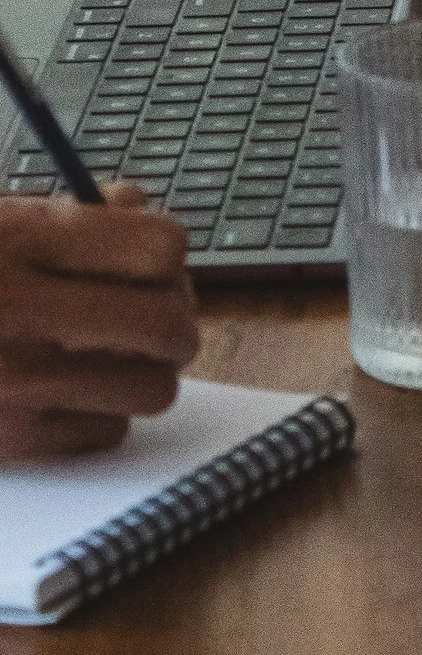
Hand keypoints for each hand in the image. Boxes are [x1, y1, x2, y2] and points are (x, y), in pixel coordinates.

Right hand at [0, 187, 199, 461]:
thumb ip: (70, 214)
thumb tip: (143, 212)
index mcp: (20, 243)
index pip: (157, 247)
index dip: (167, 255)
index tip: (154, 263)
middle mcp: (20, 313)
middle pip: (166, 325)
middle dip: (173, 320)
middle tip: (154, 318)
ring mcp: (14, 384)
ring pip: (150, 390)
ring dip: (144, 373)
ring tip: (113, 357)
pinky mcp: (6, 442)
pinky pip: (105, 432)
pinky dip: (100, 415)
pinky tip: (68, 391)